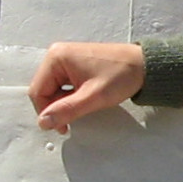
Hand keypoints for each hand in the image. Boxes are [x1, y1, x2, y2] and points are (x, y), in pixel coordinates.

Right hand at [28, 42, 143, 132]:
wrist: (145, 65)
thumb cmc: (121, 75)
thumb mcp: (93, 97)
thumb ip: (66, 110)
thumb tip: (44, 122)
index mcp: (56, 58)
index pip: (38, 91)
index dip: (46, 112)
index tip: (61, 127)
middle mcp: (58, 55)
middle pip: (44, 90)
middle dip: (55, 108)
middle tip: (71, 123)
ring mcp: (66, 59)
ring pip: (54, 90)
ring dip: (64, 104)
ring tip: (82, 110)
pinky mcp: (75, 65)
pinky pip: (64, 85)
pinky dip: (71, 98)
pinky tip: (84, 103)